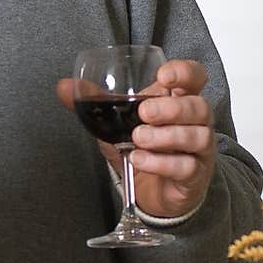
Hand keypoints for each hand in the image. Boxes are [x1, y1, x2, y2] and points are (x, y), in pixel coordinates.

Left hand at [57, 58, 214, 218]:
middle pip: (199, 107)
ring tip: (138, 138)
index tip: (163, 76)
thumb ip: (94, 102)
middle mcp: (196, 122)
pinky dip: (161, 163)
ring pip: (197, 136)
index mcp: (179, 99)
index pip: (195, 77)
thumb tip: (64, 87)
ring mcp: (199, 149)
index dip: (185, 72)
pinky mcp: (194, 175)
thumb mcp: (116, 122)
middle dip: (171, 108)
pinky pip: (185, 167)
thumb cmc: (143, 147)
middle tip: (144, 113)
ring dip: (165, 136)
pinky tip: (139, 159)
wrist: (155, 189)